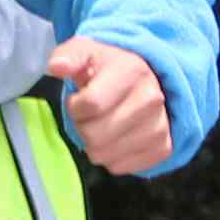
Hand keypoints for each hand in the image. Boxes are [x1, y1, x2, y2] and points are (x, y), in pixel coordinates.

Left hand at [44, 37, 170, 174]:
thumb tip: (57, 66)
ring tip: (103, 125)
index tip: (79, 100)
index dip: (75, 107)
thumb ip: (67, 56)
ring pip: (105, 155)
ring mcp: (160, 126)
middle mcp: (152, 99)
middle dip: (83, 127)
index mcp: (132, 71)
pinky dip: (111, 157)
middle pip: (95, 136)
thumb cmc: (108, 67)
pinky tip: (116, 138)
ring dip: (95, 144)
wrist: (145, 78)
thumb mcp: (85, 52)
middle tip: (90, 116)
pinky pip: (120, 167)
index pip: (90, 105)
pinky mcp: (163, 148)